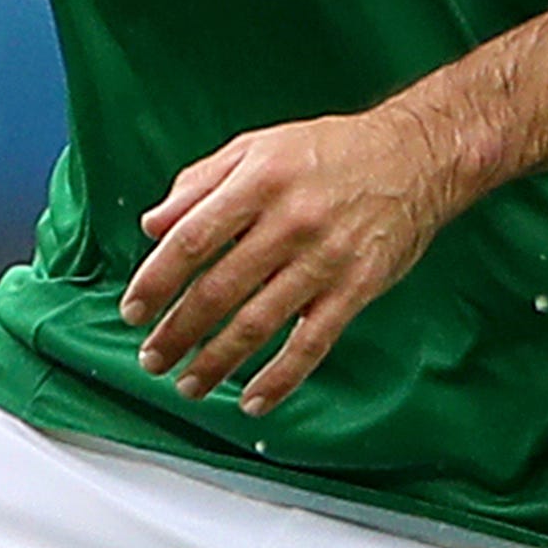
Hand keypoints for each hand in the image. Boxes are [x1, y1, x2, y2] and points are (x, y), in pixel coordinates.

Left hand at [120, 106, 467, 416]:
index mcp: (258, 181)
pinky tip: (253, 400)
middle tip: (152, 358)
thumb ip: (200, 183)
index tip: (134, 310)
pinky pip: (312, 343)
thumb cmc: (330, 151)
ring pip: (258, 323)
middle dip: (178, 332)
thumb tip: (153, 225)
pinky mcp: (357, 288)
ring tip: (189, 382)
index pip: (191, 240)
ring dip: (216, 362)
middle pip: (218, 289)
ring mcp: (325, 259)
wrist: (414, 157)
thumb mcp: (257, 147)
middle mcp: (289, 221)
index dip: (156, 281)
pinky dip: (280, 378)